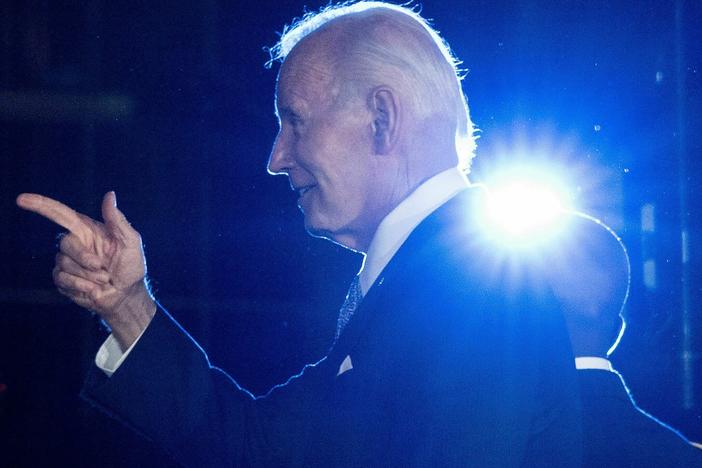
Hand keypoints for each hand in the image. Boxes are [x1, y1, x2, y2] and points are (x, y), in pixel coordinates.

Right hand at [16, 191, 155, 349]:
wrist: (126, 295)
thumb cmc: (131, 266)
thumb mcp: (131, 241)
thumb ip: (117, 219)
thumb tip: (110, 194)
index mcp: (88, 230)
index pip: (61, 214)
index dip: (41, 205)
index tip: (22, 199)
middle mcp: (76, 244)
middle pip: (65, 243)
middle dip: (84, 258)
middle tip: (102, 268)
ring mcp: (67, 262)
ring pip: (63, 264)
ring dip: (87, 275)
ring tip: (104, 280)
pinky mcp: (63, 279)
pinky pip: (62, 279)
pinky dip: (80, 286)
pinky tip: (94, 289)